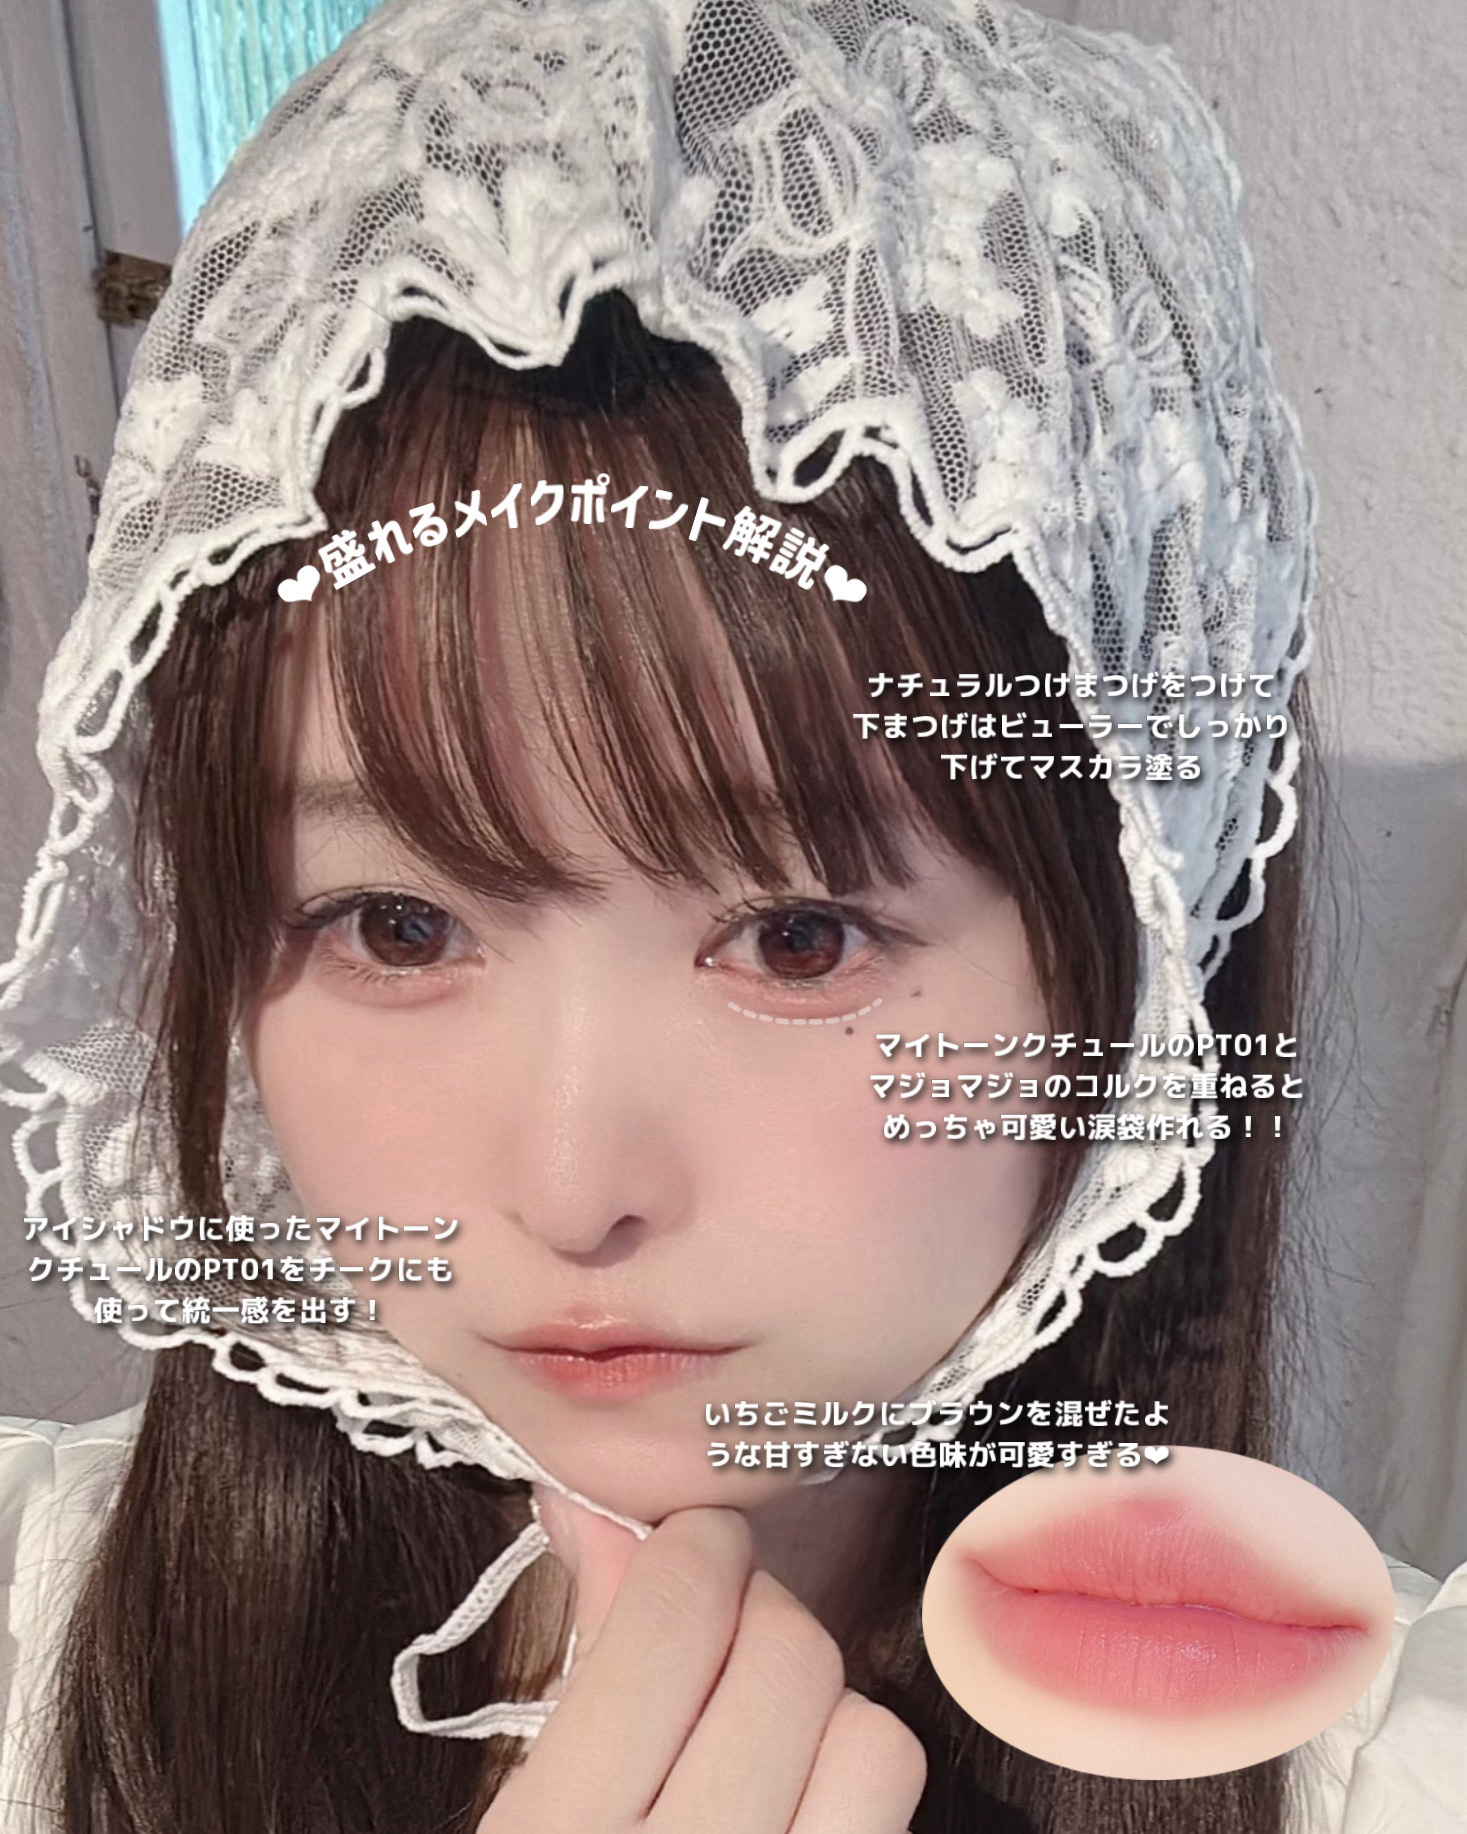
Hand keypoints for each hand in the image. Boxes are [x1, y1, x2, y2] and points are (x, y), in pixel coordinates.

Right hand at [476, 1491, 926, 1833]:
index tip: (685, 1542)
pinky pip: (892, 1796)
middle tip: (718, 1630)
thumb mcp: (521, 1802)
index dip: (691, 1545)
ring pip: (872, 1731)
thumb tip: (594, 1500)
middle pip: (788, 1651)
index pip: (676, 1611)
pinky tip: (798, 1793)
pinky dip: (854, 1770)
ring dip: (823, 1708)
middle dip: (756, 1612)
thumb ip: (573, 1653)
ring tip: (761, 1731)